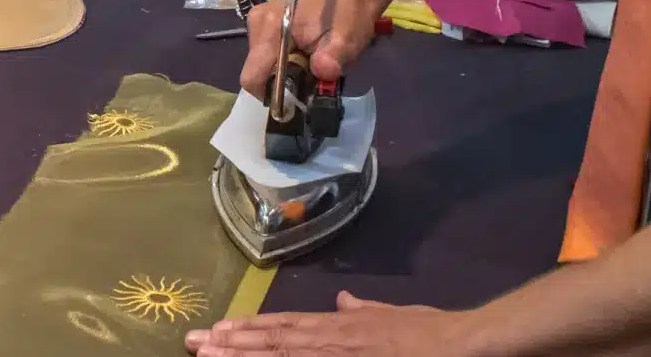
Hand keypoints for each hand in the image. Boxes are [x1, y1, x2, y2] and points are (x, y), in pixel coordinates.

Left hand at [185, 293, 467, 356]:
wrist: (457, 345)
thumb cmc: (429, 332)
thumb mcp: (391, 314)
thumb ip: (363, 310)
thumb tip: (343, 300)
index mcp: (339, 326)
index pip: (283, 326)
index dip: (248, 328)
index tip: (217, 329)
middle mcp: (330, 341)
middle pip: (271, 342)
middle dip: (229, 344)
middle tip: (192, 342)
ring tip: (206, 356)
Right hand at [238, 0, 387, 99]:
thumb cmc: (348, 10)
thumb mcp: (348, 38)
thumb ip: (333, 57)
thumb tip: (322, 72)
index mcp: (270, 27)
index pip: (252, 77)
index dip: (272, 95)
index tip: (296, 99)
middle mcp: (257, 23)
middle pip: (257, 72)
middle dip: (282, 82)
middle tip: (311, 75)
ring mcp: (258, 20)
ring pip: (262, 64)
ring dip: (285, 71)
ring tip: (311, 61)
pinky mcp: (264, 21)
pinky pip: (268, 53)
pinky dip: (285, 59)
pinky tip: (305, 51)